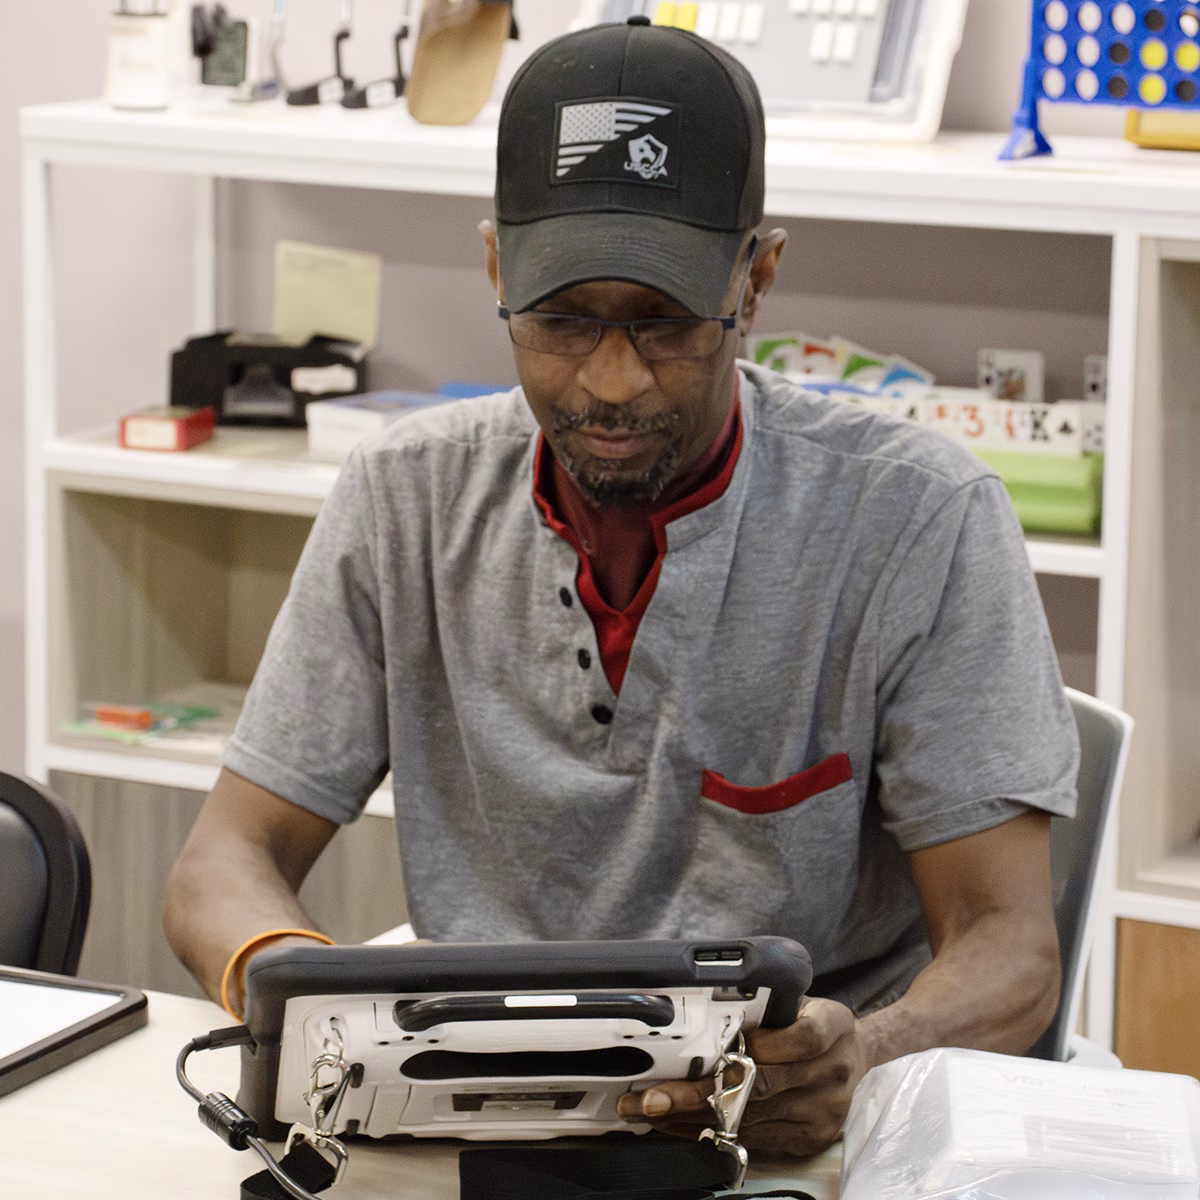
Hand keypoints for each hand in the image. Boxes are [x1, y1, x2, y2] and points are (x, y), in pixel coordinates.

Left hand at [615, 998, 866, 1156]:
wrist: (855, 1057)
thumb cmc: (813, 1021)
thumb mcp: (799, 1001)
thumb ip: (765, 1008)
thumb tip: (702, 1013)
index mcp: (833, 1026)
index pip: (802, 1036)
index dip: (762, 1044)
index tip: (722, 1048)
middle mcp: (832, 1071)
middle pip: (762, 1085)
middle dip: (698, 1093)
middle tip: (653, 1097)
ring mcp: (823, 1111)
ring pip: (751, 1118)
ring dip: (694, 1117)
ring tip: (652, 1112)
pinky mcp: (810, 1138)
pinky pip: (754, 1138)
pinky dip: (714, 1131)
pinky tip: (681, 1125)